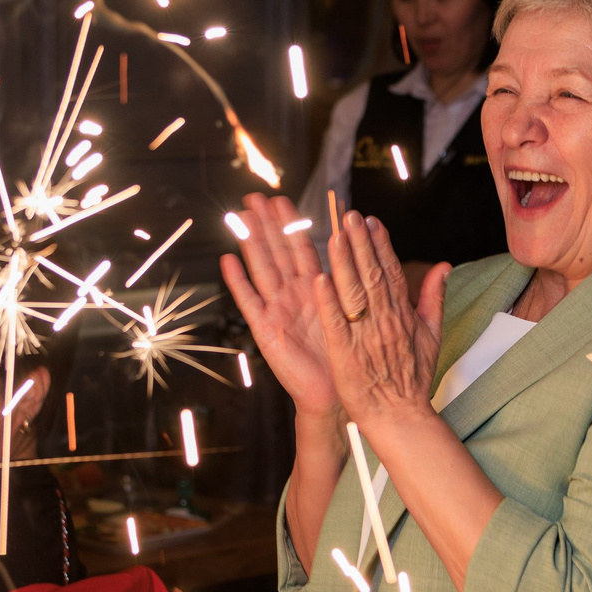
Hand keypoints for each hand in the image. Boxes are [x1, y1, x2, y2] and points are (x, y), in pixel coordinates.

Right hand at [217, 193, 338, 418]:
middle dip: (266, 225)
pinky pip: (250, 302)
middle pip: (277, 252)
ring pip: (262, 269)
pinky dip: (238, 282)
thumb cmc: (345, 355)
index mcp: (316, 289)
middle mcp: (293, 295)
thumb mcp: (355, 311)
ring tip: (240, 218)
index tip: (282, 200)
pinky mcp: (266, 330)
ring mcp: (277, 310)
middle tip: (254, 198)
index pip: (301, 248)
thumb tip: (364, 248)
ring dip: (251, 244)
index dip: (291, 225)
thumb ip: (356, 280)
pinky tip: (228, 261)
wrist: (334, 393)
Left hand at [318, 209, 446, 426]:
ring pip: (353, 292)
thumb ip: (434, 298)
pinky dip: (329, 302)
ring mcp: (364, 336)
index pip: (390, 272)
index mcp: (402, 314)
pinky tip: (320, 279)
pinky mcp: (345, 353)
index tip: (371, 221)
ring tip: (334, 236)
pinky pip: (337, 323)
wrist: (400, 416)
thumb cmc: (412, 378)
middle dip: (360, 243)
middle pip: (371, 274)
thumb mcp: (432, 335)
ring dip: (344, 263)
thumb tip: (443, 267)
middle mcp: (384, 320)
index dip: (381, 245)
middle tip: (349, 216)